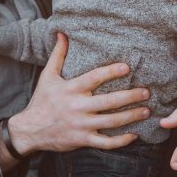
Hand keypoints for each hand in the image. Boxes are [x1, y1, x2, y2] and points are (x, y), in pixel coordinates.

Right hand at [7, 33, 150, 155]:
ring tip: (146, 111)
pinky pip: (105, 142)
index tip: (127, 67)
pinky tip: (134, 135)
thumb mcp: (47, 76)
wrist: (30, 130)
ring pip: (111, 122)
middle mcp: (77, 107)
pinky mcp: (83, 140)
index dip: (111, 72)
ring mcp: (81, 125)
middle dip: (130, 97)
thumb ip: (58, 55)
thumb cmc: (42, 100)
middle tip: (146, 92)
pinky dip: (121, 141)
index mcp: (71, 89)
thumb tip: (62, 33)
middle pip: (108, 102)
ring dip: (131, 116)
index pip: (94, 78)